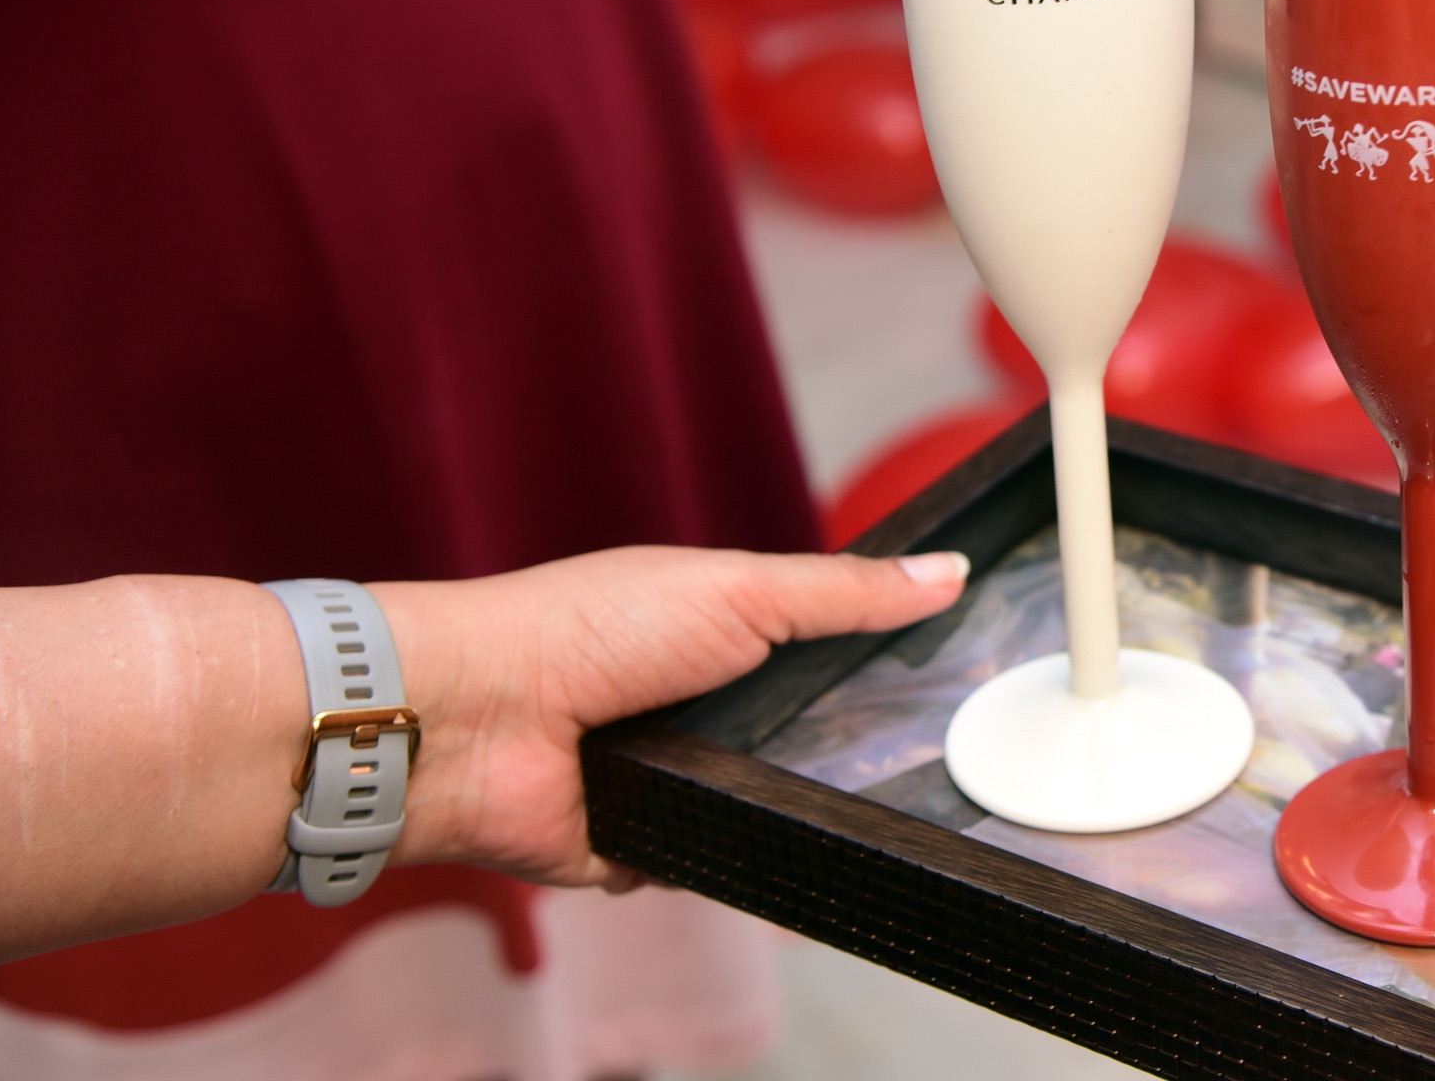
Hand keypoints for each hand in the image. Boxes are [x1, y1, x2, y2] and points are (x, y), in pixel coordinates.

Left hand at [374, 545, 969, 891]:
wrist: (478, 719)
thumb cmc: (589, 627)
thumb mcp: (741, 590)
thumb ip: (844, 592)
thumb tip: (949, 572)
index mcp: (721, 631)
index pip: (823, 653)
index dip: (883, 665)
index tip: (956, 677)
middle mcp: (700, 704)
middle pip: (806, 737)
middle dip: (848, 749)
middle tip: (920, 759)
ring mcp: (675, 776)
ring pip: (771, 805)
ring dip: (792, 804)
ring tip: (842, 805)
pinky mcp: (647, 845)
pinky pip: (720, 862)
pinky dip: (736, 857)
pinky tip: (766, 851)